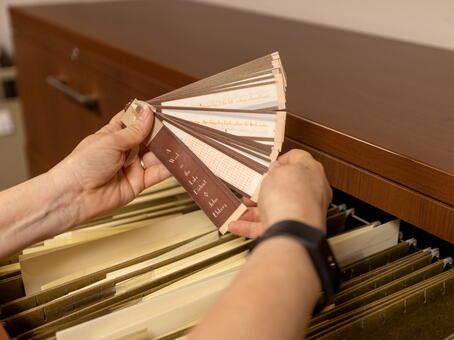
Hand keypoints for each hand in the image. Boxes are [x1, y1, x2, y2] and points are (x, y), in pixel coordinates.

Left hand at [49, 106, 169, 222]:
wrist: (75, 195)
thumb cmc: (82, 165)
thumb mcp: (111, 141)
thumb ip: (134, 131)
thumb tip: (148, 113)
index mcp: (113, 135)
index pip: (133, 121)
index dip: (146, 116)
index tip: (161, 110)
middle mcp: (124, 150)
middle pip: (148, 138)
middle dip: (160, 133)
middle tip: (175, 127)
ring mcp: (132, 167)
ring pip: (154, 156)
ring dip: (166, 150)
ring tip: (179, 143)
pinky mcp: (138, 183)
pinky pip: (156, 174)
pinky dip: (167, 168)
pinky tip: (176, 161)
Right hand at [229, 149, 331, 237]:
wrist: (293, 231)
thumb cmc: (291, 198)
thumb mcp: (278, 172)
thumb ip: (276, 169)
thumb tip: (275, 171)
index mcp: (313, 175)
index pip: (300, 160)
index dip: (282, 161)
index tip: (269, 165)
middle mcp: (310, 195)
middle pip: (285, 188)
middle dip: (265, 189)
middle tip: (253, 187)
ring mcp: (300, 215)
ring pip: (275, 209)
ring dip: (254, 209)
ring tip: (240, 207)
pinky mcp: (290, 232)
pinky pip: (268, 227)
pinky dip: (250, 226)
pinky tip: (237, 224)